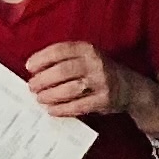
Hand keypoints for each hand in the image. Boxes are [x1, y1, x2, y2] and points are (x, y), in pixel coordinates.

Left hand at [22, 41, 142, 122]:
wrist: (130, 87)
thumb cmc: (99, 69)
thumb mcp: (87, 56)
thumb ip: (66, 58)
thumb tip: (36, 68)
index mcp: (88, 48)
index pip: (60, 50)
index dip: (41, 58)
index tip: (28, 66)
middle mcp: (95, 64)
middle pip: (63, 70)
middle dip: (43, 79)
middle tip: (31, 86)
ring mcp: (101, 83)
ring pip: (70, 89)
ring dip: (51, 95)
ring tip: (39, 98)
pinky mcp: (104, 101)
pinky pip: (79, 106)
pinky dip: (63, 109)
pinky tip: (52, 110)